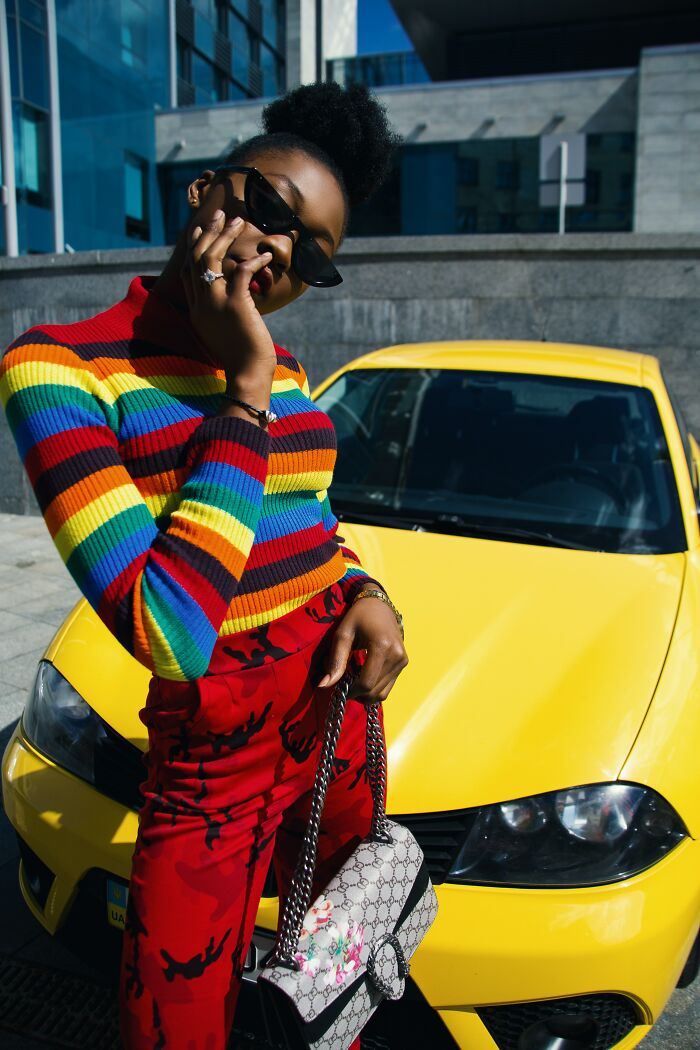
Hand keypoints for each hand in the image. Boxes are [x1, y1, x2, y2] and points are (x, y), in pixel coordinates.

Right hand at [181, 210, 277, 379]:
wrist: (246, 375)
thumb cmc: (240, 358)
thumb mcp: (222, 333)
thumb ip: (221, 314)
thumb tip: (234, 300)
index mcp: (196, 311)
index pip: (187, 272)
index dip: (194, 248)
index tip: (203, 231)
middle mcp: (200, 304)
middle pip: (196, 259)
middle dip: (208, 233)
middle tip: (221, 215)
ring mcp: (215, 303)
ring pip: (212, 259)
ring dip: (225, 237)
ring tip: (239, 222)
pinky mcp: (234, 305)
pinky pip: (241, 271)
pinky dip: (254, 261)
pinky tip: (266, 256)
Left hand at [318, 592, 407, 702]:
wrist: (379, 605)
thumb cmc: (358, 617)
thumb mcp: (343, 635)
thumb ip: (335, 661)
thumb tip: (323, 686)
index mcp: (381, 646)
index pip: (366, 683)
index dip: (350, 691)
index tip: (339, 688)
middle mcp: (396, 655)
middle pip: (374, 691)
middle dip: (357, 694)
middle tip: (344, 684)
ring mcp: (402, 660)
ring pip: (382, 693)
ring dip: (365, 693)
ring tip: (354, 679)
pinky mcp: (404, 662)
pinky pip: (388, 687)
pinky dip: (374, 688)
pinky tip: (364, 676)